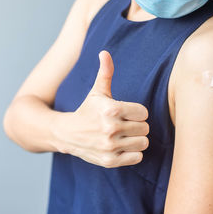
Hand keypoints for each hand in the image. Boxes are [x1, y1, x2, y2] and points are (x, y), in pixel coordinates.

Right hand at [56, 50, 149, 167]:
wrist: (67, 134)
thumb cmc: (87, 110)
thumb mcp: (97, 91)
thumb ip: (105, 73)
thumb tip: (104, 52)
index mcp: (111, 109)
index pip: (144, 113)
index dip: (136, 113)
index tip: (126, 114)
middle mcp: (110, 128)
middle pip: (145, 128)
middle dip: (136, 126)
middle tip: (124, 126)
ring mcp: (110, 146)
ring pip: (143, 143)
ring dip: (135, 140)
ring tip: (123, 136)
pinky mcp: (109, 161)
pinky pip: (137, 157)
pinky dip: (132, 153)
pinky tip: (121, 147)